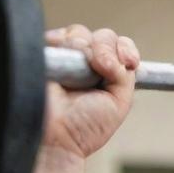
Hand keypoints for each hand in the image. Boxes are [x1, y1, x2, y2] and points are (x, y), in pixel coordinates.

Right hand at [43, 25, 140, 158]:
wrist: (55, 139)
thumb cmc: (85, 127)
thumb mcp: (120, 102)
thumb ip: (126, 75)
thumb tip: (117, 56)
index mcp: (107, 74)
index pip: (121, 46)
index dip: (127, 49)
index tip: (129, 63)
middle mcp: (86, 63)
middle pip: (104, 36)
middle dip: (107, 49)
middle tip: (103, 68)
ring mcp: (64, 57)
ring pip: (81, 33)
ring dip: (85, 49)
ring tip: (77, 76)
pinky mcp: (43, 52)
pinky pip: (57, 35)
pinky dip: (64, 44)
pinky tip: (63, 65)